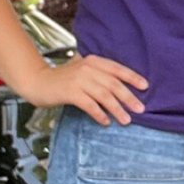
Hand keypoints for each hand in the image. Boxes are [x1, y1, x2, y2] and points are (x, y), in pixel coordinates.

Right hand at [27, 54, 148, 126]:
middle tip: (140, 109)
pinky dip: (100, 114)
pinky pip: (90, 105)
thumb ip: (99, 75)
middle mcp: (88, 68)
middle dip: (129, 97)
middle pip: (114, 84)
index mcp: (94, 61)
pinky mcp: (70, 92)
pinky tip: (106, 122)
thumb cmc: (63, 79)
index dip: (133, 77)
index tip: (145, 87)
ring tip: (126, 120)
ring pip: (104, 96)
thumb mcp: (83, 71)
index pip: (118, 69)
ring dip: (117, 109)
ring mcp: (79, 80)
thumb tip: (122, 88)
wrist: (37, 81)